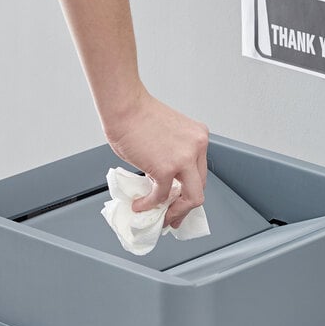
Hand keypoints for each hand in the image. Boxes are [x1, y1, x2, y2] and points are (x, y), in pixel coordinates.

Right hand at [103, 88, 208, 227]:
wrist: (124, 107)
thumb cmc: (137, 116)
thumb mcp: (167, 136)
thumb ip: (171, 158)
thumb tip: (161, 183)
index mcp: (198, 138)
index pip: (200, 173)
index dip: (190, 190)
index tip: (180, 201)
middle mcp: (197, 147)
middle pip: (200, 188)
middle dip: (186, 207)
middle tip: (174, 217)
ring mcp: (184, 159)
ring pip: (191, 199)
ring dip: (176, 213)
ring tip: (162, 219)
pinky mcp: (166, 169)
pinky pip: (161, 196)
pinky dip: (150, 204)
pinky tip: (141, 205)